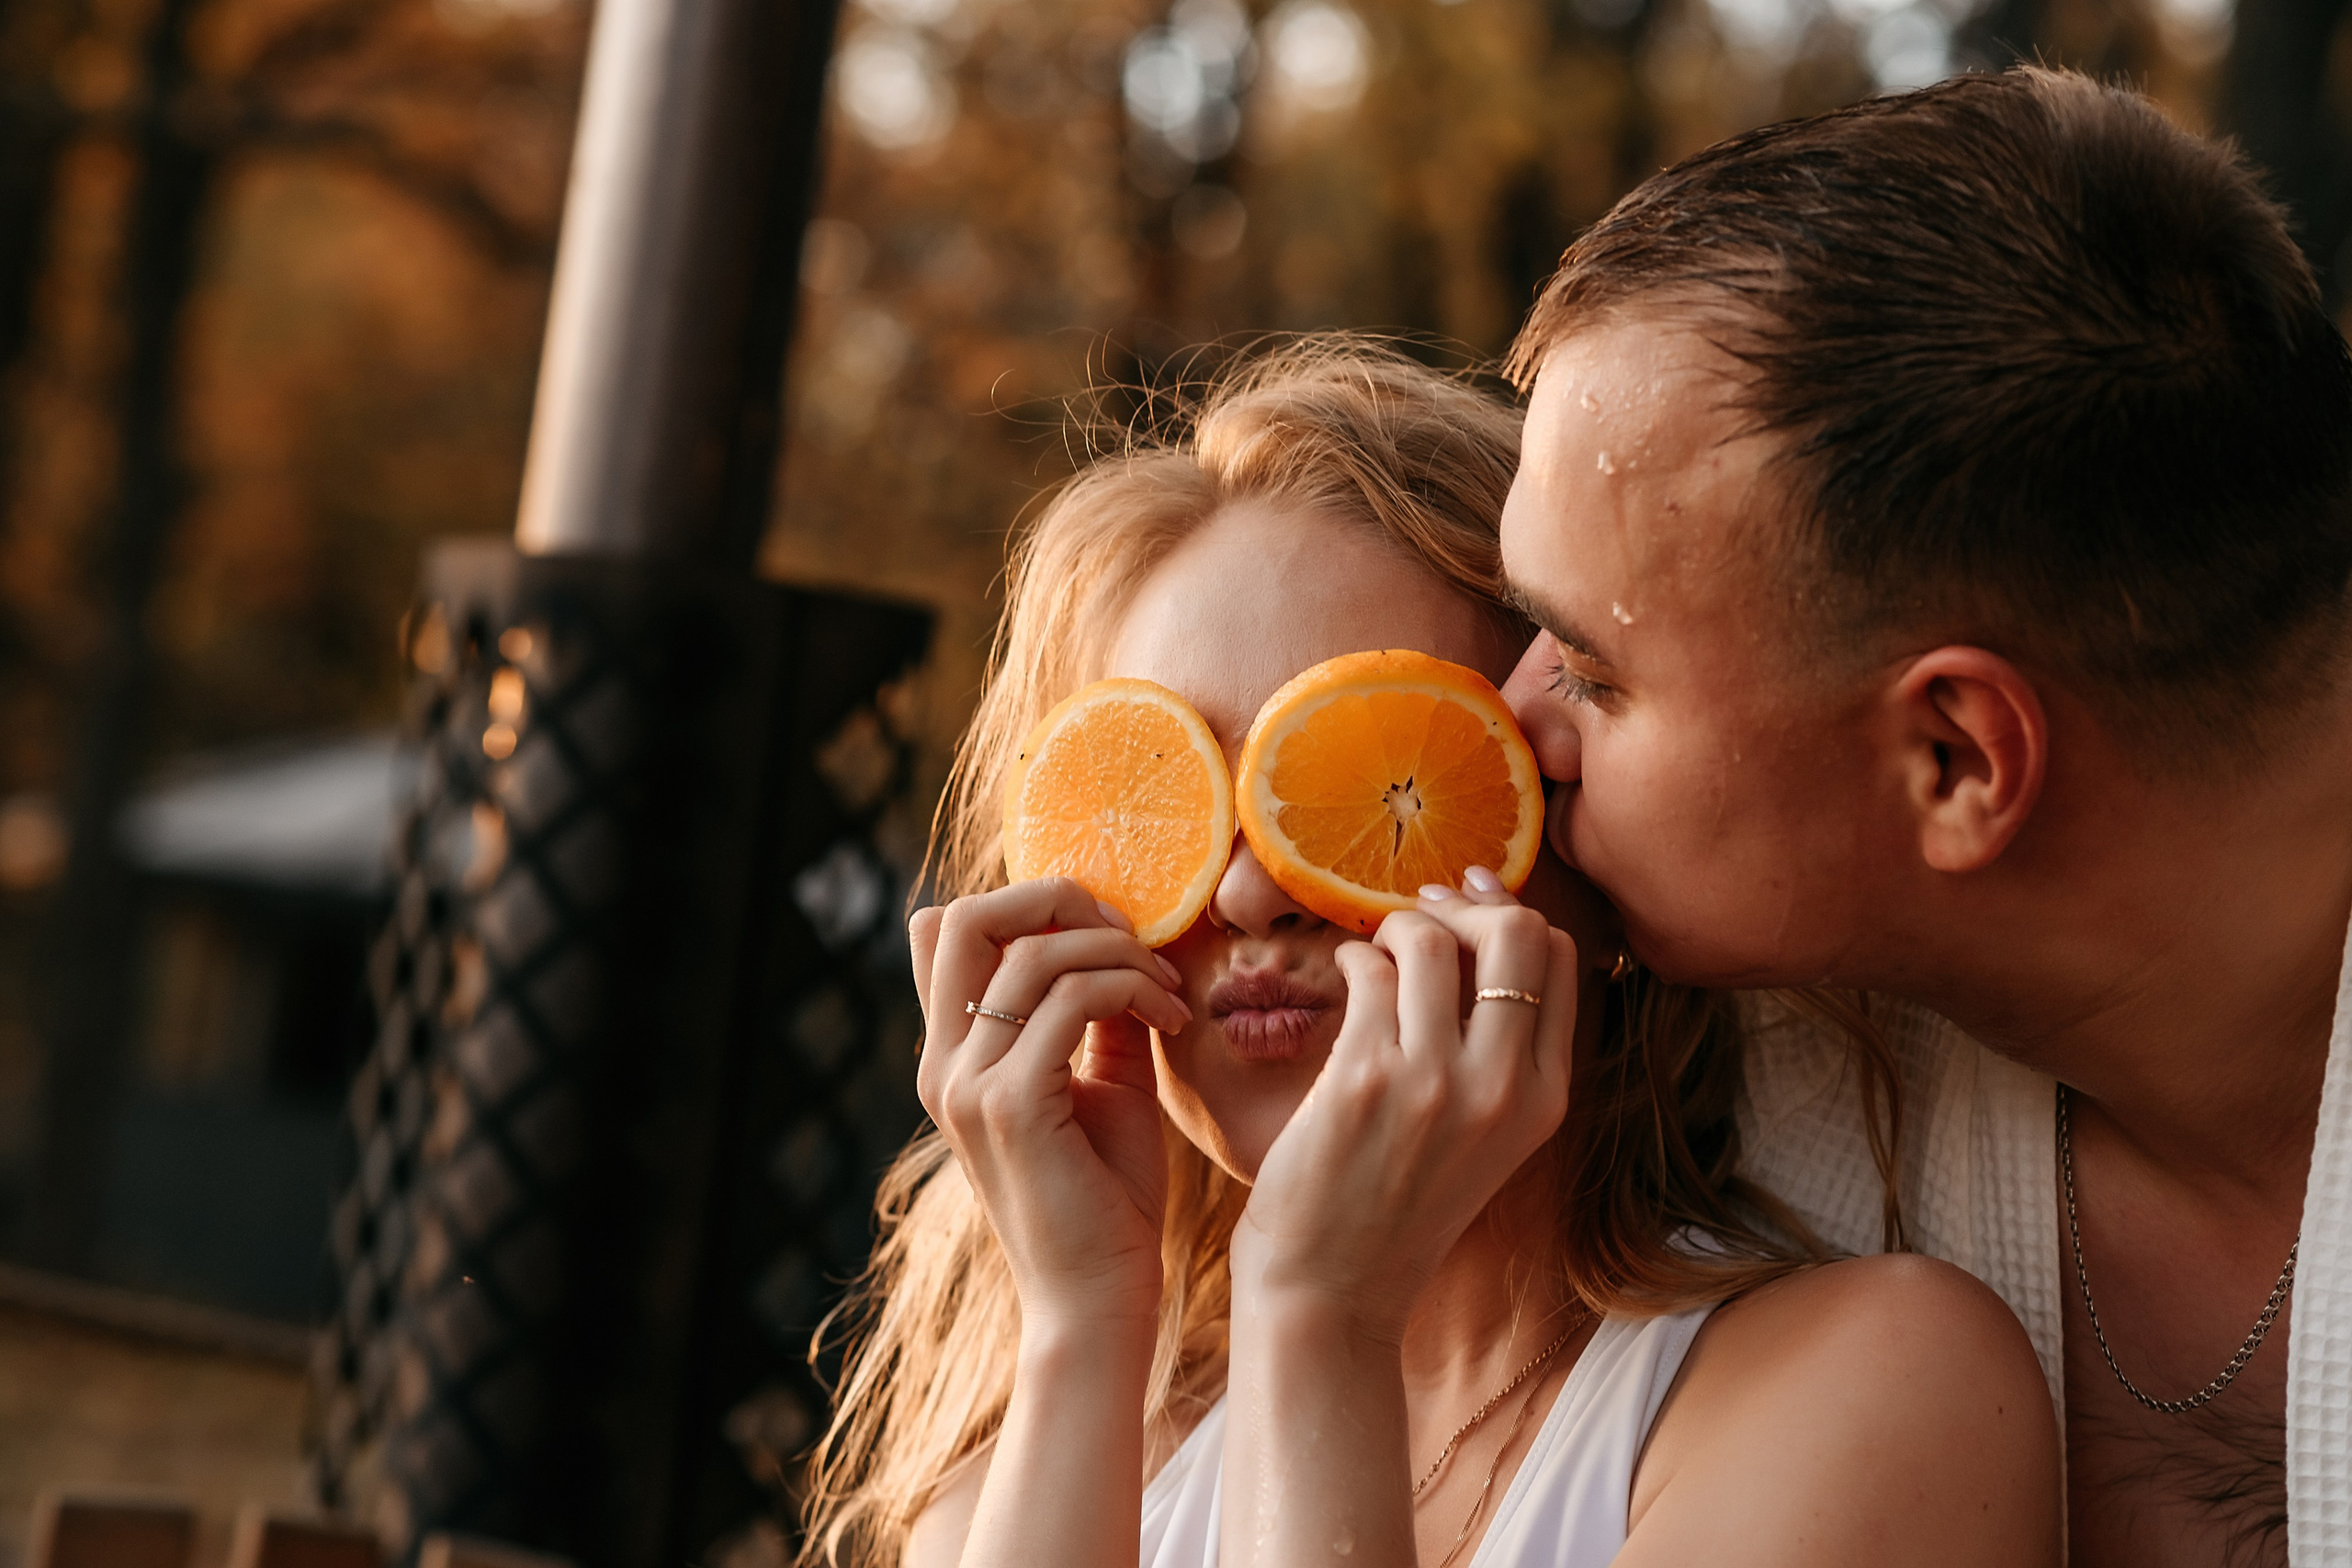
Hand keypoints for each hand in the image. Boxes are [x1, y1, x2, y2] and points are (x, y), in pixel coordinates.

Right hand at [912, 878, 1193, 1327]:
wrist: (1101, 1302)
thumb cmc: (1107, 1200)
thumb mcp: (1100, 1086)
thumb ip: (1094, 1016)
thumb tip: (1120, 942)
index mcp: (952, 1059)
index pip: (945, 932)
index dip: (1024, 906)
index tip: (1102, 931)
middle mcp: (943, 1067)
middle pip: (965, 917)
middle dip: (1056, 899)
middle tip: (1130, 929)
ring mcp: (969, 1086)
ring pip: (1035, 952)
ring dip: (1118, 951)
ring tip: (1168, 986)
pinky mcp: (1011, 1105)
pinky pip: (1074, 998)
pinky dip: (1134, 988)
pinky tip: (1172, 1016)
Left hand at [1232, 873, 1578, 1340]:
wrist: (1333, 1289)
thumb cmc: (1397, 1205)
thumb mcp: (1484, 1136)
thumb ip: (1498, 1050)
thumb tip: (1484, 924)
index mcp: (1545, 1099)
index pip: (1561, 959)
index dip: (1512, 916)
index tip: (1470, 912)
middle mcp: (1503, 1088)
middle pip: (1516, 932)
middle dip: (1467, 907)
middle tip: (1425, 919)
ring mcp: (1435, 1083)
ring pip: (1433, 940)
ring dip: (1398, 927)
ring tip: (1378, 951)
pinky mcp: (1365, 1079)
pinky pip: (1371, 971)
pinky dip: (1357, 956)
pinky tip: (1350, 976)